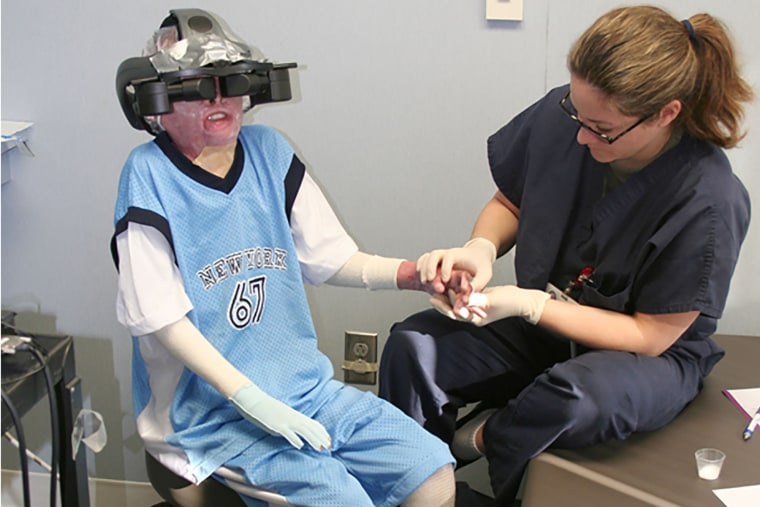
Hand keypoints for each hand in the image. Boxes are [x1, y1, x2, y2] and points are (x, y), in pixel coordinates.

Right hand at [229, 383, 331, 450]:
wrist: (256, 400)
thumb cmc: (268, 409)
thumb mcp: (283, 416)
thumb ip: (291, 424)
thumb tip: (296, 435)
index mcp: (296, 415)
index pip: (313, 423)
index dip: (322, 432)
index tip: (329, 440)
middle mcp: (294, 417)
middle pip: (311, 428)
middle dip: (321, 438)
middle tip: (329, 446)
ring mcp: (286, 421)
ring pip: (304, 430)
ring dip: (313, 440)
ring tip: (320, 448)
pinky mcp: (277, 425)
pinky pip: (288, 433)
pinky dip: (295, 439)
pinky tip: (300, 446)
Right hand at [417, 238, 496, 291]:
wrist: (478, 254)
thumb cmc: (482, 264)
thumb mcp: (485, 274)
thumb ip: (478, 285)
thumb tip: (469, 297)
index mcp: (460, 255)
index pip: (449, 257)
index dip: (446, 268)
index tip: (445, 280)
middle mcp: (448, 253)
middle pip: (435, 255)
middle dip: (430, 267)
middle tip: (430, 280)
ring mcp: (441, 256)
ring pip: (428, 257)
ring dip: (424, 268)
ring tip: (425, 282)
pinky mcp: (437, 260)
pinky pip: (425, 259)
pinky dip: (421, 266)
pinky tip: (421, 277)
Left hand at [431, 285, 549, 325]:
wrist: (521, 300)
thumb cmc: (509, 301)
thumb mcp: (492, 299)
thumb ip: (477, 300)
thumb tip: (463, 299)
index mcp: (476, 319)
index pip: (455, 315)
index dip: (444, 307)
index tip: (434, 299)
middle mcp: (474, 315)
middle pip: (453, 310)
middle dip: (442, 303)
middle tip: (431, 293)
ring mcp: (476, 309)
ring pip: (458, 303)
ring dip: (448, 296)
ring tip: (438, 287)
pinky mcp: (478, 301)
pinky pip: (464, 297)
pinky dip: (457, 291)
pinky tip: (451, 283)